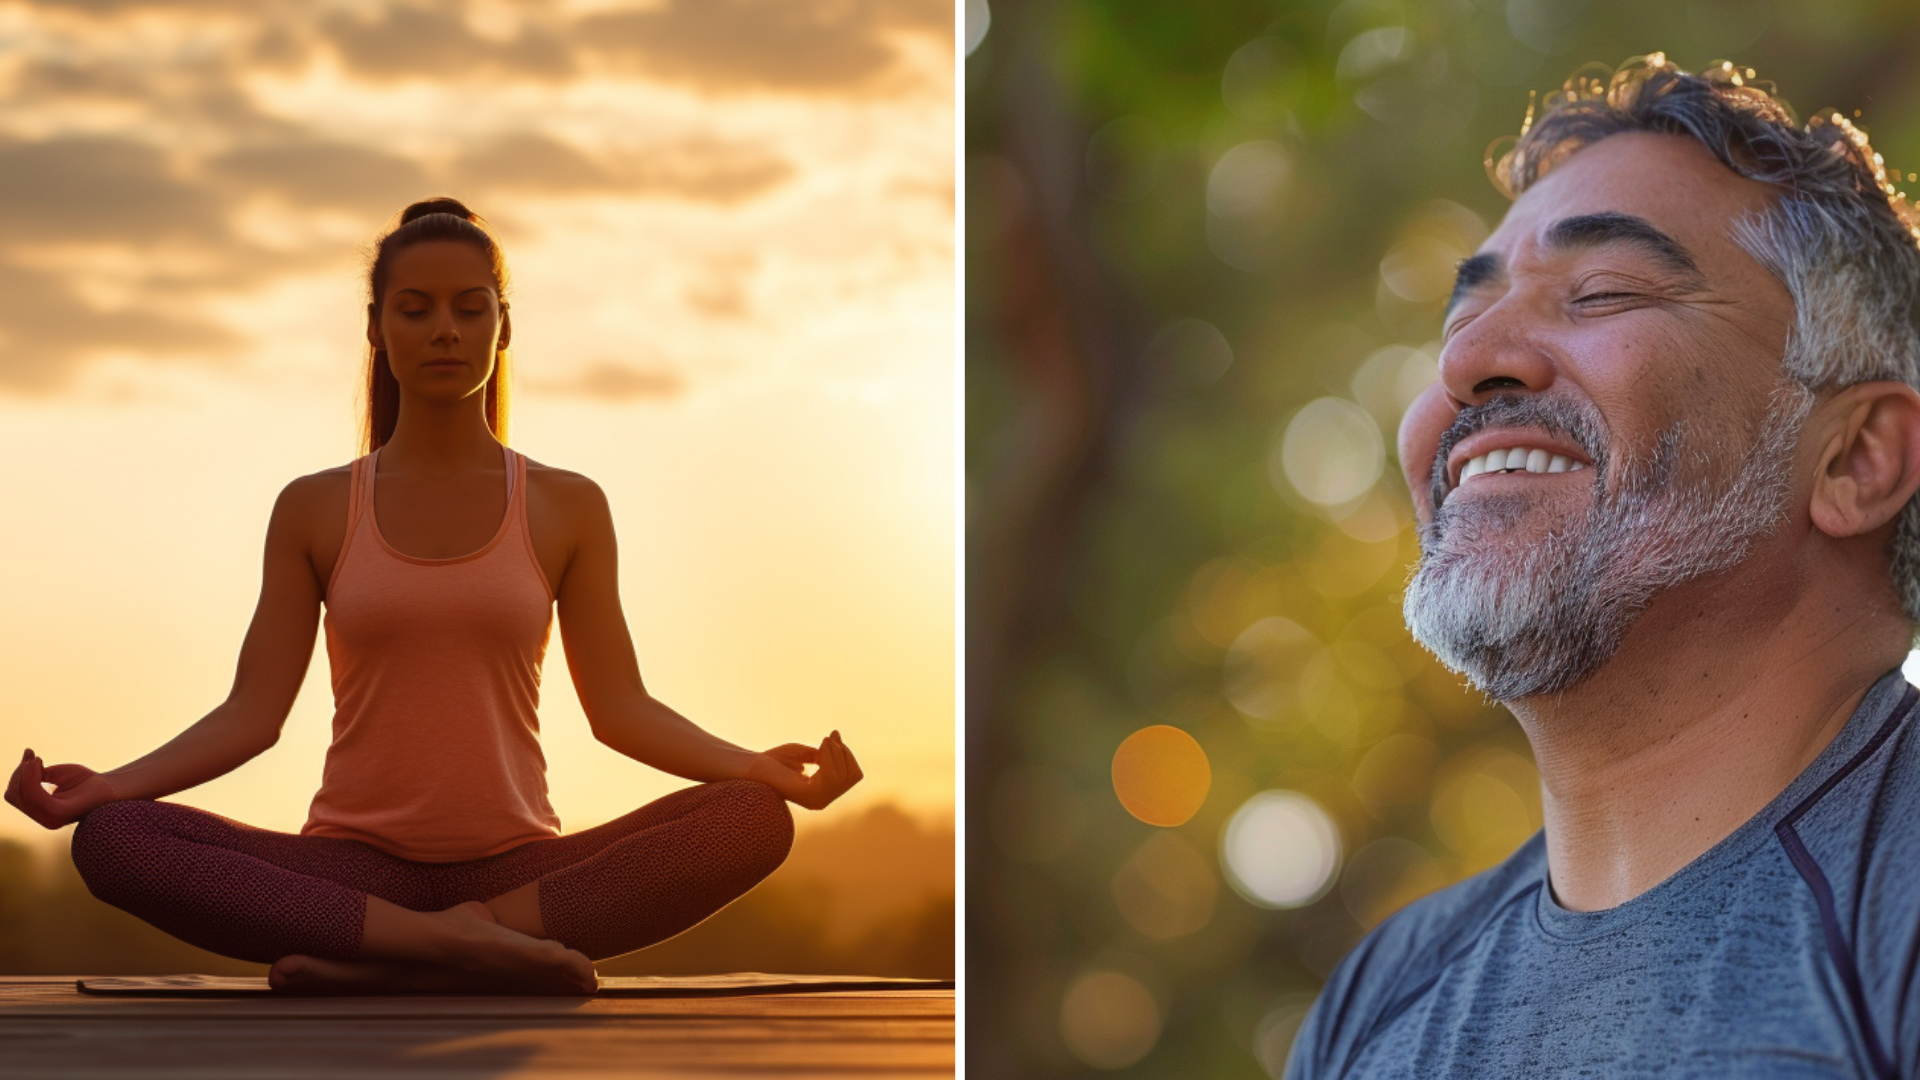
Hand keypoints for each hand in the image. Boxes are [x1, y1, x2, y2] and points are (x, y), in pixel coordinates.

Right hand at [4, 750, 119, 829]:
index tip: (30, 755)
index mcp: (40, 811)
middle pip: (13, 795)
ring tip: (37, 759)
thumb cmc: (85, 781)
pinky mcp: (59, 813)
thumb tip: (25, 763)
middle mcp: (43, 818)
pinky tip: (39, 763)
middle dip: (18, 773)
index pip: (14, 795)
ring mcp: (50, 818)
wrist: (111, 786)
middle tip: (32, 756)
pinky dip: (32, 777)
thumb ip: (37, 775)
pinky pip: (35, 795)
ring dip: (25, 772)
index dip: (16, 774)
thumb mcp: (55, 775)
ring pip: (22, 794)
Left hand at [748, 732, 861, 810]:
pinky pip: (831, 776)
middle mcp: (822, 801)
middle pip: (852, 776)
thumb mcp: (806, 753)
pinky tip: (820, 746)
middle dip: (843, 752)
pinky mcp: (808, 795)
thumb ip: (824, 754)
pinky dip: (829, 757)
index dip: (847, 754)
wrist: (754, 766)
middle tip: (828, 737)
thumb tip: (839, 741)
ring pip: (843, 776)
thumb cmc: (776, 760)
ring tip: (823, 741)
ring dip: (836, 753)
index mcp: (823, 794)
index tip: (832, 735)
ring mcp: (816, 800)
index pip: (853, 776)